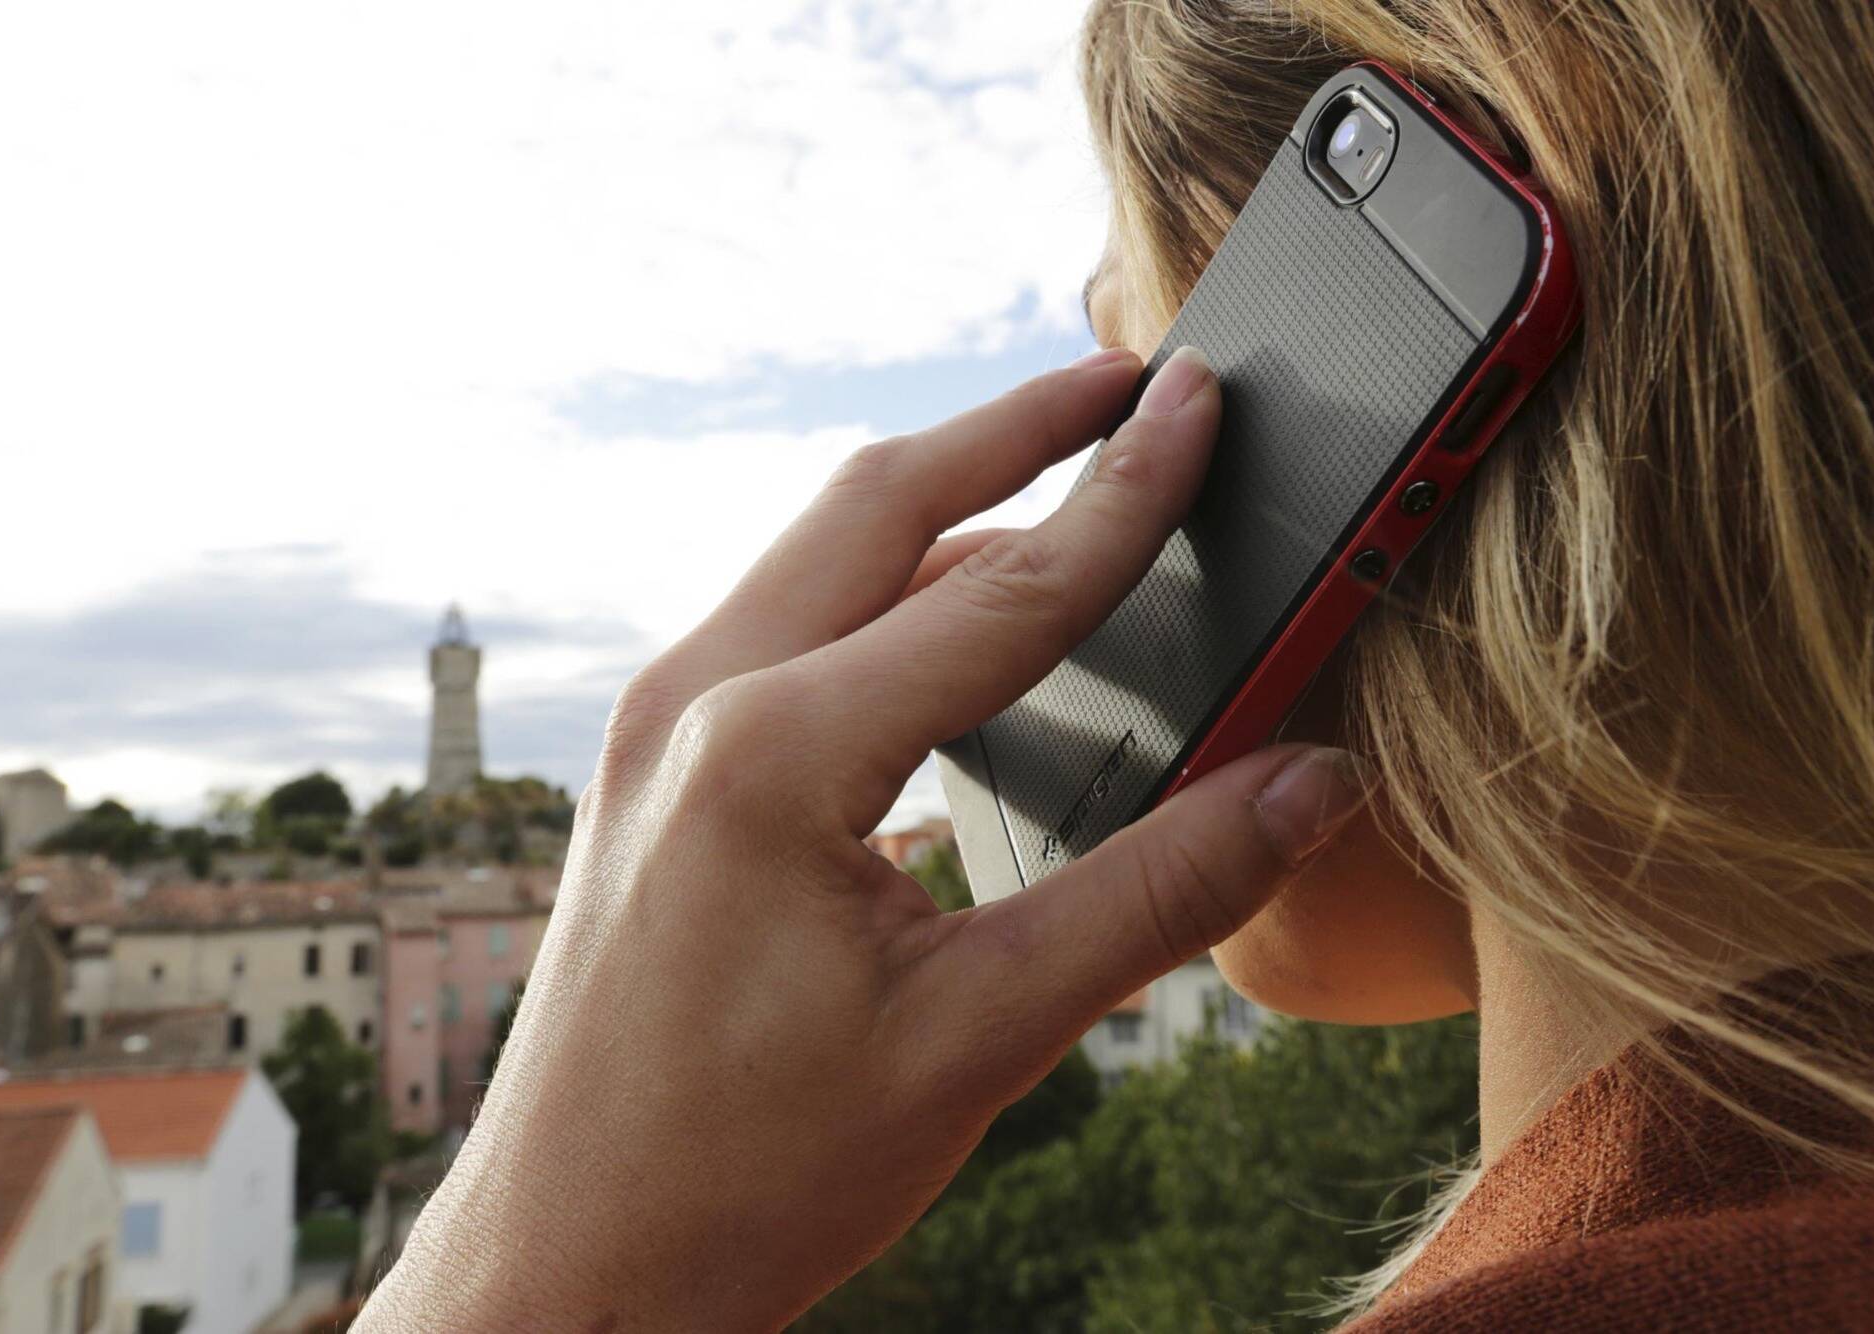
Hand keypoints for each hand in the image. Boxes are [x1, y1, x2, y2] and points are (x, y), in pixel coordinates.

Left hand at [356, 346, 1367, 1331]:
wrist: (567, 1267)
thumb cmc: (745, 1178)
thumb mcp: (982, 1038)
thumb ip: (1160, 895)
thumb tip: (1306, 788)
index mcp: (773, 755)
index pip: (1002, 589)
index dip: (1125, 493)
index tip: (1201, 402)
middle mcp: (692, 705)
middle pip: (881, 502)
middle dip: (1015, 430)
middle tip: (1133, 388)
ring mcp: (656, 734)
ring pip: (824, 557)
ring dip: (949, 507)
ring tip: (1067, 486)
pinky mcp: (655, 774)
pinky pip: (785, 631)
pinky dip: (886, 595)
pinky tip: (959, 627)